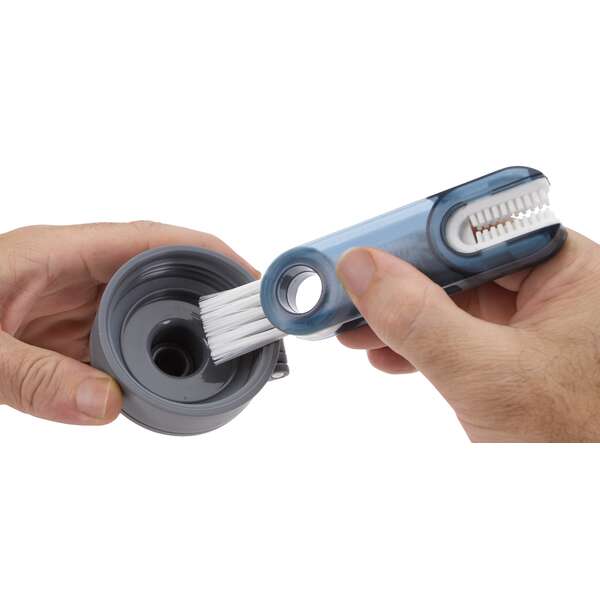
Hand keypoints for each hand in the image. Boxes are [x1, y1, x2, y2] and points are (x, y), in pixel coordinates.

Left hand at [0, 222, 256, 425]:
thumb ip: (33, 377)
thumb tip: (108, 405)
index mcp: (60, 253)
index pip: (152, 240)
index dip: (208, 252)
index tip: (247, 277)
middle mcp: (77, 274)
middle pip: (162, 273)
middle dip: (210, 295)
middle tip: (249, 328)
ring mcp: (76, 306)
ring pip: (148, 309)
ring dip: (188, 330)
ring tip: (225, 355)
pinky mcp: (70, 335)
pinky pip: (126, 341)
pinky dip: (156, 358)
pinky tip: (173, 378)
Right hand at [336, 230, 599, 441]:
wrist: (589, 503)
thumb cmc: (578, 440)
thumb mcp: (488, 375)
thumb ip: (422, 320)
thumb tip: (364, 270)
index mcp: (569, 271)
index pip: (483, 229)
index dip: (423, 234)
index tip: (373, 246)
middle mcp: (551, 289)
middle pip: (459, 264)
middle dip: (400, 283)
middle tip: (353, 287)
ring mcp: (530, 323)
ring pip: (452, 300)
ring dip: (399, 315)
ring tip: (356, 327)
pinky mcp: (511, 353)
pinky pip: (455, 333)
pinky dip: (417, 343)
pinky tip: (386, 353)